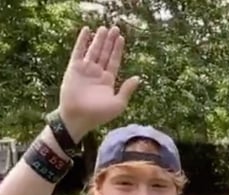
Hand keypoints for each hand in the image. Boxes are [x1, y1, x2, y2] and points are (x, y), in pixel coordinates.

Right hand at [58, 26, 139, 140]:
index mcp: (108, 81)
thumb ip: (127, 90)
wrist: (78, 117)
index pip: (114, 61)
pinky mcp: (74, 68)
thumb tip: (138, 78)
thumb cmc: (99, 114)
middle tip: (115, 28)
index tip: (122, 38)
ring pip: (94, 50)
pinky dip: (82, 41)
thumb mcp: (118, 103)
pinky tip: (86, 30)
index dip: (118, 50)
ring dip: (99, 39)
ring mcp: (85, 70)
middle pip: (105, 53)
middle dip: (110, 41)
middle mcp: (97, 73)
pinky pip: (78, 51)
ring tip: (104, 28)